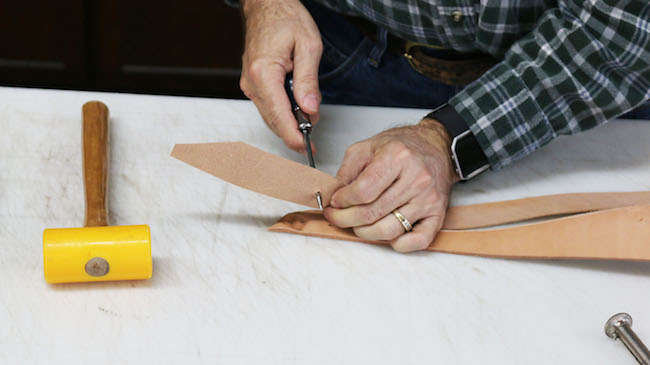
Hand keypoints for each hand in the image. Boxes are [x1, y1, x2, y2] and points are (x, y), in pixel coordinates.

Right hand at [240, 0, 322, 152]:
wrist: (268, 5)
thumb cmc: (286, 18)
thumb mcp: (308, 46)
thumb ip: (308, 81)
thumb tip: (310, 109)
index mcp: (263, 73)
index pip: (279, 116)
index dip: (294, 136)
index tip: (307, 147)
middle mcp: (251, 82)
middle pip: (273, 121)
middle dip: (294, 133)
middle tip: (312, 143)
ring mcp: (249, 84)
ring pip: (270, 116)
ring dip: (289, 124)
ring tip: (309, 124)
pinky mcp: (252, 84)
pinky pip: (268, 107)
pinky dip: (282, 114)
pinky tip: (297, 113)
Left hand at [323, 119, 459, 251]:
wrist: (436, 147)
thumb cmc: (402, 147)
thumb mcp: (367, 147)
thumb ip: (347, 171)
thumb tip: (334, 196)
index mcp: (397, 157)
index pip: (362, 191)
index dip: (342, 201)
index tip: (335, 202)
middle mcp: (416, 178)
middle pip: (372, 213)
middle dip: (346, 219)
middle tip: (337, 217)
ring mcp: (428, 198)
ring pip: (390, 230)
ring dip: (365, 233)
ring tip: (357, 224)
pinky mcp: (438, 214)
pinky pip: (418, 240)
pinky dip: (399, 244)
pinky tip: (387, 235)